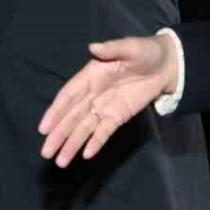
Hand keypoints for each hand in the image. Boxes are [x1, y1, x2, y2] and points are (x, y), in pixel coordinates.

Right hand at [37, 33, 178, 166]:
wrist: (166, 65)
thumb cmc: (144, 52)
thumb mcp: (130, 47)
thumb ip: (112, 49)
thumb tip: (93, 47)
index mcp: (90, 76)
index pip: (68, 96)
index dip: (55, 112)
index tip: (43, 128)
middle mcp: (92, 94)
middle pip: (71, 117)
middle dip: (58, 135)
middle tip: (45, 153)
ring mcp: (105, 107)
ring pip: (84, 128)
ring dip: (72, 144)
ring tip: (60, 162)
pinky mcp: (118, 116)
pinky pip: (104, 131)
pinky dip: (95, 142)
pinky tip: (85, 155)